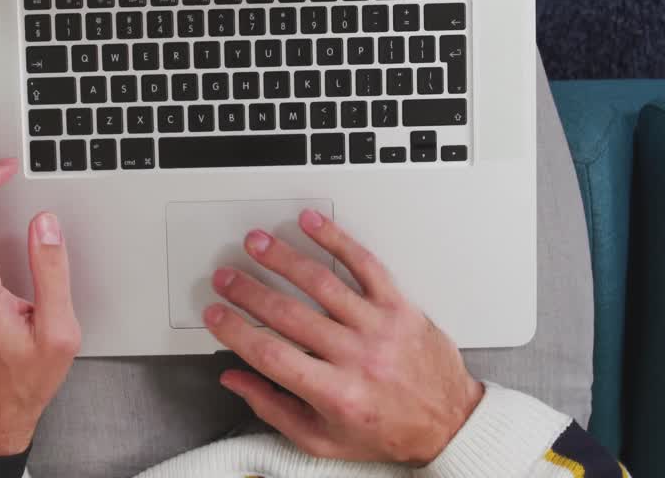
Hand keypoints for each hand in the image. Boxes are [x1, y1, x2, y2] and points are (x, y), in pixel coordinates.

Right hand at [204, 210, 483, 465]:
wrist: (448, 422)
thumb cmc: (387, 431)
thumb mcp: (324, 440)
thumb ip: (274, 409)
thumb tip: (235, 379)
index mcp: (336, 395)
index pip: (271, 355)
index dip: (236, 332)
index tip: (215, 315)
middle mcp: (358, 358)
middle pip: (289, 314)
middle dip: (248, 291)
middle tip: (226, 276)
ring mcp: (380, 327)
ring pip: (322, 283)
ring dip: (283, 258)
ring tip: (256, 243)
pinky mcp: (399, 306)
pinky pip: (365, 265)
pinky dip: (336, 239)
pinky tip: (312, 224)